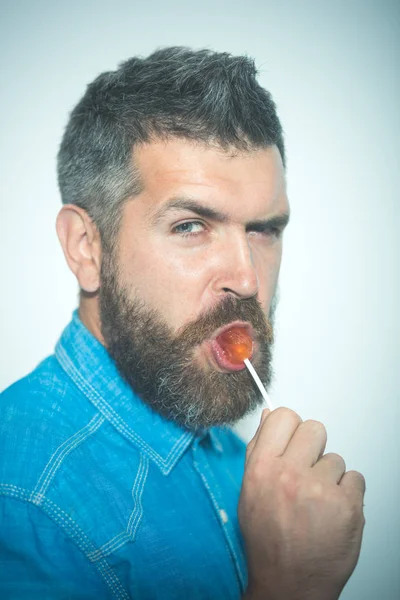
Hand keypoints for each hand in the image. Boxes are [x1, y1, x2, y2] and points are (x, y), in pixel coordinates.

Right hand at [239, 408, 365, 599]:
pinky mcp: (348, 505)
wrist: (290, 583)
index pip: (284, 416)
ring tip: (317, 502)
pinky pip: (355, 478)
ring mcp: (321, 489)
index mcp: (262, 468)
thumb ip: (258, 450)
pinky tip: (332, 511)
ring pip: (335, 458)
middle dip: (312, 448)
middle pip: (314, 428)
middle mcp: (290, 475)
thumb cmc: (268, 540)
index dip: (290, 427)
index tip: (292, 441)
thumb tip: (269, 416)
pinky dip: (347, 494)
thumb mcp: (249, 492)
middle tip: (307, 472)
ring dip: (329, 476)